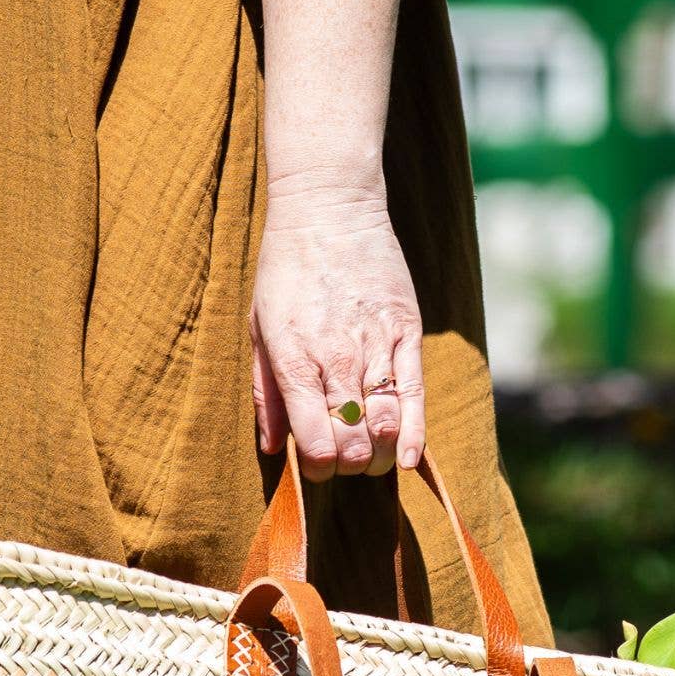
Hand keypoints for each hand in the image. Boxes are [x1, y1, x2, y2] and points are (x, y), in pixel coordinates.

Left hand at [250, 178, 425, 481]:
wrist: (329, 206)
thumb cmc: (286, 270)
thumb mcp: (260, 328)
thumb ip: (267, 393)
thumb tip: (273, 448)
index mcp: (293, 359)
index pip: (317, 442)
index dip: (319, 469)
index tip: (317, 464)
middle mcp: (335, 358)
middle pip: (352, 443)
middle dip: (348, 466)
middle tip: (343, 457)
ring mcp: (374, 345)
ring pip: (383, 426)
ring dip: (377, 455)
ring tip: (369, 454)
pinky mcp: (406, 333)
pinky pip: (414, 397)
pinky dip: (411, 435)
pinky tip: (405, 459)